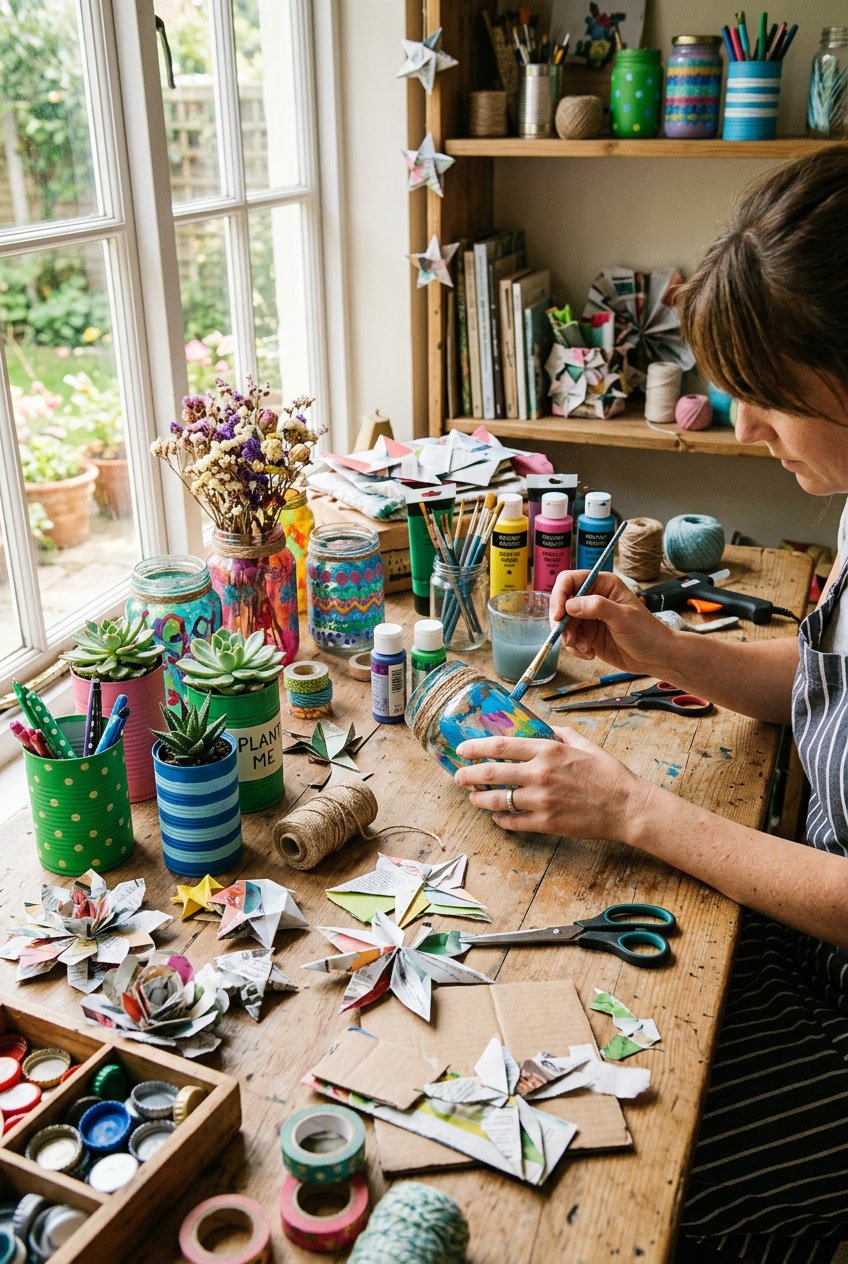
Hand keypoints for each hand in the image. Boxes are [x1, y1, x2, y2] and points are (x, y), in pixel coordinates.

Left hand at [454, 726, 644, 838]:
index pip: (501, 746)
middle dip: (469, 775)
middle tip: (458, 777)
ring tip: (473, 798)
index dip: (476, 748)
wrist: (627, 806)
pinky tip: (497, 816)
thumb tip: (545, 729)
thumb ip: (561, 734)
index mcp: (548, 750)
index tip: (462, 750)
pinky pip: (513, 821)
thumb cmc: (609, 774)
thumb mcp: (585, 744)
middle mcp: (540, 773)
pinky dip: (501, 819)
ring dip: (480, 799)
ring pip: (498, 800)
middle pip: (492, 773)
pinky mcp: (547, 823)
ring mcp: (541, 800)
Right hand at [550, 569, 675, 673]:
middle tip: (570, 639)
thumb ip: (598, 607)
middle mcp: (592, 597)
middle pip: (561, 603)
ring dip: (569, 638)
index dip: (559, 596)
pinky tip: (590, 653)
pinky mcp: (587, 635)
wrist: (656, 657)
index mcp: (602, 584)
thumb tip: (570, 605)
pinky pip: (569, 639)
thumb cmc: (646, 632)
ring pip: (563, 624)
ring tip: (586, 649)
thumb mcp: (624, 617)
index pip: (569, 580)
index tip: (558, 616)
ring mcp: (588, 617)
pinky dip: (575, 648)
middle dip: (562, 623)